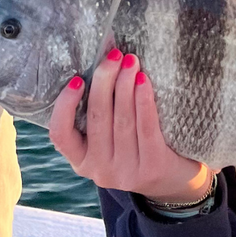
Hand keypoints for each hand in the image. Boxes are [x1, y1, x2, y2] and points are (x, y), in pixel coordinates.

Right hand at [48, 49, 213, 204]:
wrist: (175, 181)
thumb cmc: (138, 147)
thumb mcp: (110, 140)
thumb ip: (100, 114)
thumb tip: (99, 64)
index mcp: (82, 160)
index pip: (60, 134)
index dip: (65, 105)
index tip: (77, 79)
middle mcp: (99, 170)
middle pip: (97, 118)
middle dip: (104, 80)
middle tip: (114, 55)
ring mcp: (126, 173)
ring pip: (122, 120)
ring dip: (125, 85)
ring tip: (131, 61)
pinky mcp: (152, 169)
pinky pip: (146, 128)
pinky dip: (143, 100)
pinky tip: (144, 81)